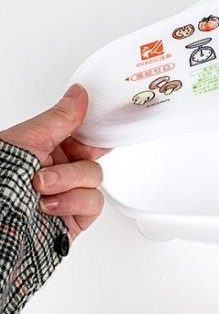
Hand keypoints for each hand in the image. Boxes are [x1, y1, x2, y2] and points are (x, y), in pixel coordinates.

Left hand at [0, 84, 110, 239]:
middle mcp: (58, 171)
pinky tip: (50, 205)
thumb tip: (78, 94)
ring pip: (95, 178)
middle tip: (55, 162)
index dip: (91, 131)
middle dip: (74, 160)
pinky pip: (94, 203)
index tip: (93, 127)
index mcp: (46, 148)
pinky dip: (74, 202)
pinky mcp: (74, 219)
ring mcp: (67, 195)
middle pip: (93, 156)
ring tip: (41, 188)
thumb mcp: (28, 139)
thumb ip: (60, 117)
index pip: (82, 134)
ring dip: (69, 182)